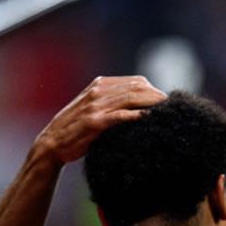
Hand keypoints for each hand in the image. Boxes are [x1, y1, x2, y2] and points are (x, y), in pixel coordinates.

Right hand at [34, 76, 166, 164]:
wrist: (52, 143)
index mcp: (100, 85)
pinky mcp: (93, 122)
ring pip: (130, 98)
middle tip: (173, 107)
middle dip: (157, 97)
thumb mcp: (94, 109)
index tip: (167, 103)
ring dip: (151, 104)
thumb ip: (113, 103)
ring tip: (167, 111)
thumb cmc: (77, 129)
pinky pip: (119, 116)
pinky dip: (135, 116)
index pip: (136, 82)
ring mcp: (95, 106)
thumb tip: (141, 107)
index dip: (154, 91)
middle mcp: (98, 91)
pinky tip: (148, 119)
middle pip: (137, 88)